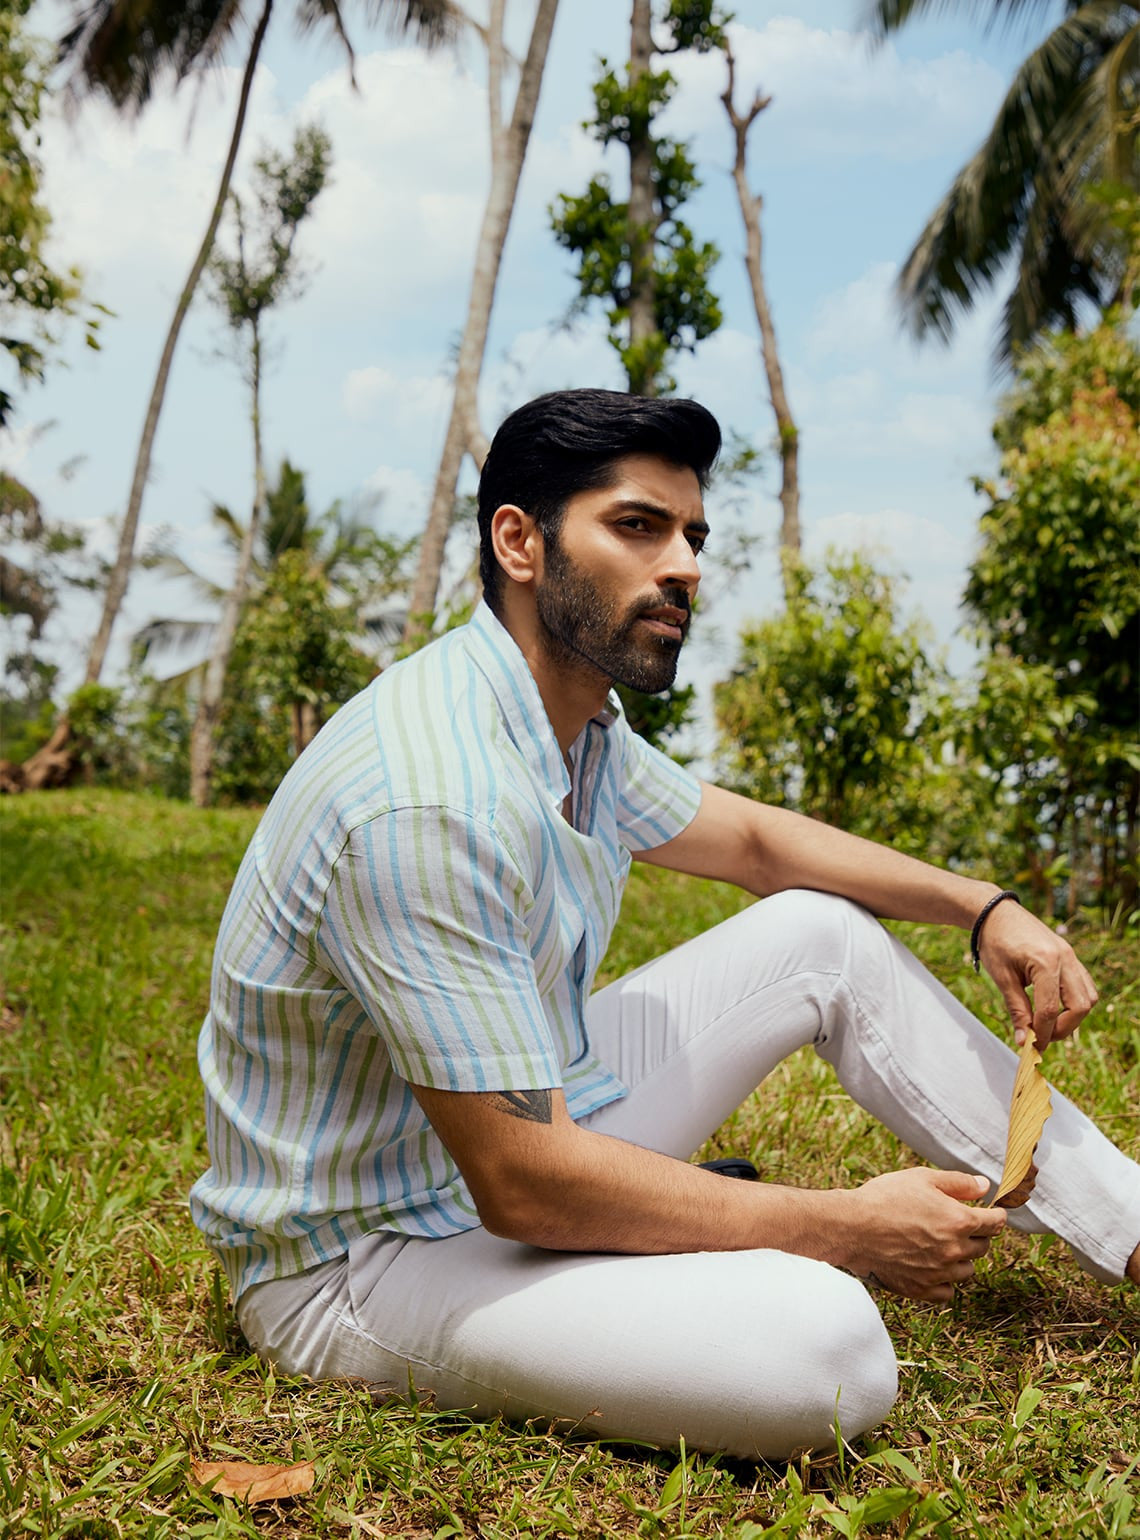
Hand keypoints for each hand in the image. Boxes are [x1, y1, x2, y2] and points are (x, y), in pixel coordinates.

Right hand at [843, 1169, 1005, 1303]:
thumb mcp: (922, 1178)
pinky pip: (947, 1291)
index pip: (994, 1223)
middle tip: (964, 1225)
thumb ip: (958, 1183)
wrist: (851, 1228)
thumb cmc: (884, 1198)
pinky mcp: (921, 1289)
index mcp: (958, 1221)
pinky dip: (946, 1280)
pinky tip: (935, 1267)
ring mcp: (939, 1273)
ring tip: (946, 1245)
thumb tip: (984, 1186)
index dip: (997, 1216)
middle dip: (978, 1235)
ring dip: (963, 1258)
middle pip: (983, 1247)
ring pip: (967, 1270)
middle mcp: (954, 1250)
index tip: (995, 1213)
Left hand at [978, 899, 1097, 1047]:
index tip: (1032, 1047)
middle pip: (1080, 1006)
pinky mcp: (1070, 956)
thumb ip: (1016, 1010)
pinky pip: (1084, 985)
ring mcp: (1071, 956)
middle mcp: (1065, 958)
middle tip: (1042, 1036)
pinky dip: (1074, 1001)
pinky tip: (1054, 1007)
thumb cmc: (995, 942)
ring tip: (1047, 1023)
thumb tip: (1024, 1040)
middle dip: (1063, 1028)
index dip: (1043, 1033)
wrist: (996, 913)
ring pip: (1088, 997)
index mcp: (1047, 962)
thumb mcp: (1002, 978)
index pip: (1050, 1009)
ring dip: (1072, 1016)